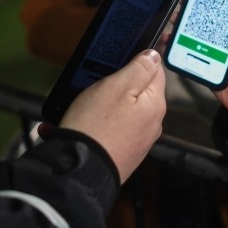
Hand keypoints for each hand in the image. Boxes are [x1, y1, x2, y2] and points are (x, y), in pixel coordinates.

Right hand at [59, 50, 165, 182]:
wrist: (79, 171)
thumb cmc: (97, 124)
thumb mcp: (117, 86)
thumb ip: (139, 69)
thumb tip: (155, 55)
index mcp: (155, 104)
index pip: (156, 71)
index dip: (140, 58)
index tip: (122, 55)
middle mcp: (151, 124)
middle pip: (137, 92)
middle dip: (116, 84)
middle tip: (92, 82)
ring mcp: (137, 142)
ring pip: (120, 112)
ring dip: (100, 106)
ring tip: (76, 106)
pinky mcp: (121, 155)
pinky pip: (109, 131)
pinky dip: (93, 125)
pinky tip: (71, 126)